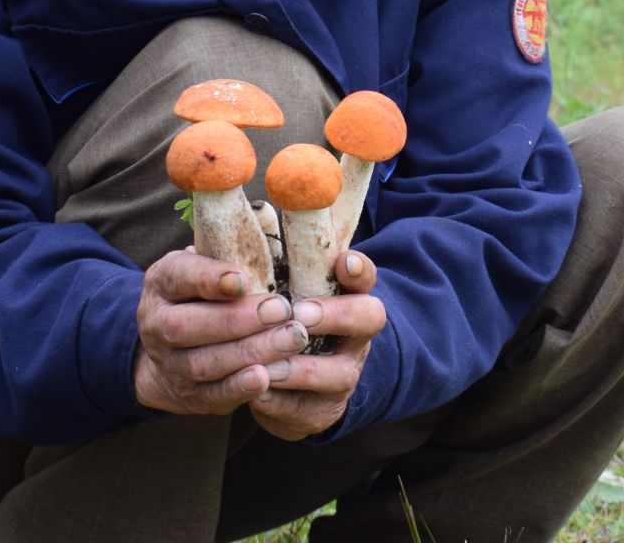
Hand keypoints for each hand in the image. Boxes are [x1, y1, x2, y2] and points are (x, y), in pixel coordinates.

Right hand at [132, 248, 312, 414]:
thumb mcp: (206, 261)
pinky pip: (212, 395)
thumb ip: (231, 244)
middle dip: (237, 320)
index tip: (243, 278)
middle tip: (282, 310)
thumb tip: (267, 209)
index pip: (180, 276)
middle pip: (188, 326)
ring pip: (203, 363)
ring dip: (249, 352)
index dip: (209, 279)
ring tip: (290, 339)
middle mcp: (156, 323)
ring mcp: (169, 363)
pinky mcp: (189, 396)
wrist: (169, 351)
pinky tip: (267, 376)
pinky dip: (239, 388)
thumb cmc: (204, 293)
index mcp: (162, 281)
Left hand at [249, 250, 386, 439]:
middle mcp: (354, 335)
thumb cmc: (278, 321)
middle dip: (335, 316)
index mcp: (346, 297)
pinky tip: (255, 390)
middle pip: (368, 318)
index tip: (343, 261)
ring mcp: (344, 374)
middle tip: (300, 316)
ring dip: (301, 368)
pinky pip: (306, 409)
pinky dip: (279, 401)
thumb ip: (275, 258)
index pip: (365, 276)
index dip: (359, 269)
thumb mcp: (280, 289)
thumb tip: (256, 212)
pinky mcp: (323, 410)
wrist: (286, 386)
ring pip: (339, 373)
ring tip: (269, 364)